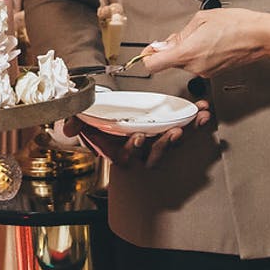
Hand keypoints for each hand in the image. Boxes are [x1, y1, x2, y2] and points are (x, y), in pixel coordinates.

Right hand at [62, 102, 211, 169]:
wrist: (113, 112)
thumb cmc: (101, 121)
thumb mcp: (85, 121)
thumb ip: (76, 122)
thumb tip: (66, 127)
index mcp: (121, 151)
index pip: (127, 156)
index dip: (133, 149)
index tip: (137, 136)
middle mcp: (141, 151)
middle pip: (155, 154)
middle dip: (166, 144)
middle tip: (175, 132)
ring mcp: (157, 142)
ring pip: (173, 143)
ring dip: (188, 132)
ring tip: (197, 120)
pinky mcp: (171, 131)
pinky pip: (185, 129)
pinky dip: (195, 122)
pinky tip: (202, 112)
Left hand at [142, 8, 269, 76]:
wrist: (260, 36)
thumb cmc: (237, 24)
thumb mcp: (201, 19)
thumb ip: (178, 35)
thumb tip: (163, 44)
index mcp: (187, 53)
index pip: (153, 64)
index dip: (147, 56)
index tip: (148, 50)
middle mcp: (194, 67)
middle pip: (169, 62)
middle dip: (171, 48)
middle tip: (184, 34)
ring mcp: (205, 72)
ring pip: (184, 63)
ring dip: (187, 50)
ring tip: (204, 35)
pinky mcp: (214, 72)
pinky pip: (197, 64)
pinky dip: (199, 54)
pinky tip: (211, 42)